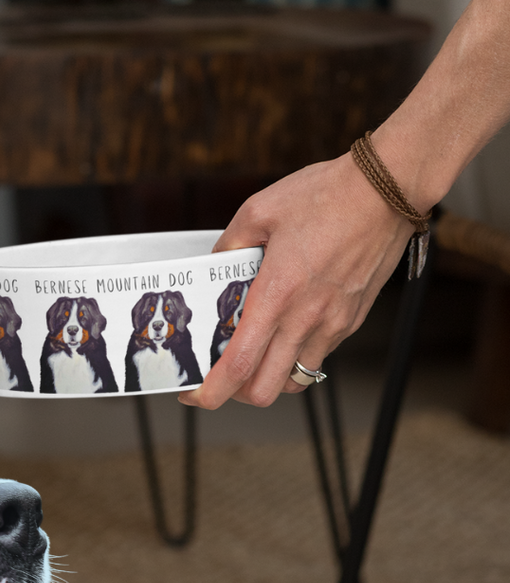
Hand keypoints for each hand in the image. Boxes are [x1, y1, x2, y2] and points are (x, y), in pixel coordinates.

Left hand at [179, 153, 413, 409]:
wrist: (389, 188)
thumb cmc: (326, 195)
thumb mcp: (259, 211)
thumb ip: (229, 244)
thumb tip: (214, 265)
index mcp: (277, 295)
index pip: (239, 366)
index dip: (209, 391)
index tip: (192, 394)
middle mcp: (306, 319)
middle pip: (264, 391)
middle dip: (236, 393)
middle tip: (222, 373)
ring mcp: (333, 324)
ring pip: (294, 379)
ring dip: (269, 377)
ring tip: (255, 353)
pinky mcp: (351, 321)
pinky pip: (317, 356)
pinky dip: (294, 355)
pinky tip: (285, 329)